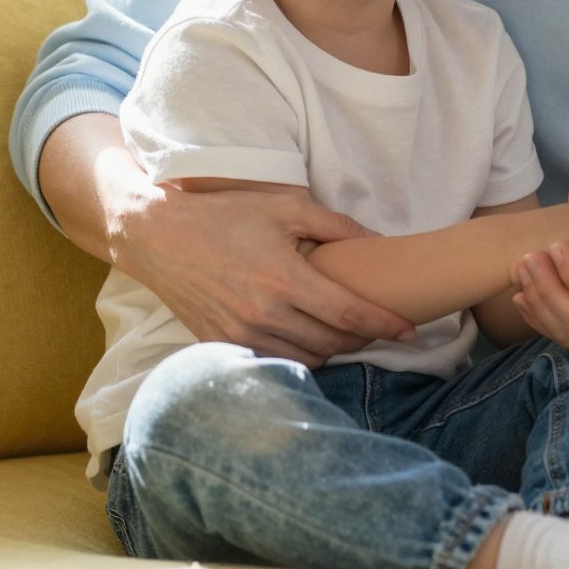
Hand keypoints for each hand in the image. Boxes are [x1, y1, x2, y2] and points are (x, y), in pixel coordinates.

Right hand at [108, 177, 416, 366]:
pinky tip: (304, 337)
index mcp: (285, 280)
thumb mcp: (286, 206)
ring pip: (305, 359)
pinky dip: (297, 355)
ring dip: (330, 349)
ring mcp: (241, 335)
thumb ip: (335, 225)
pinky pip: (274, 362)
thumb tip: (377, 239)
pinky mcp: (222, 344)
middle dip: (361, 337)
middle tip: (375, 323)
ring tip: (341, 330)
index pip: (349, 315)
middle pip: (332, 344)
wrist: (159, 236)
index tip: (409, 330)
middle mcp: (264, 315)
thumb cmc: (226, 214)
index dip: (384, 325)